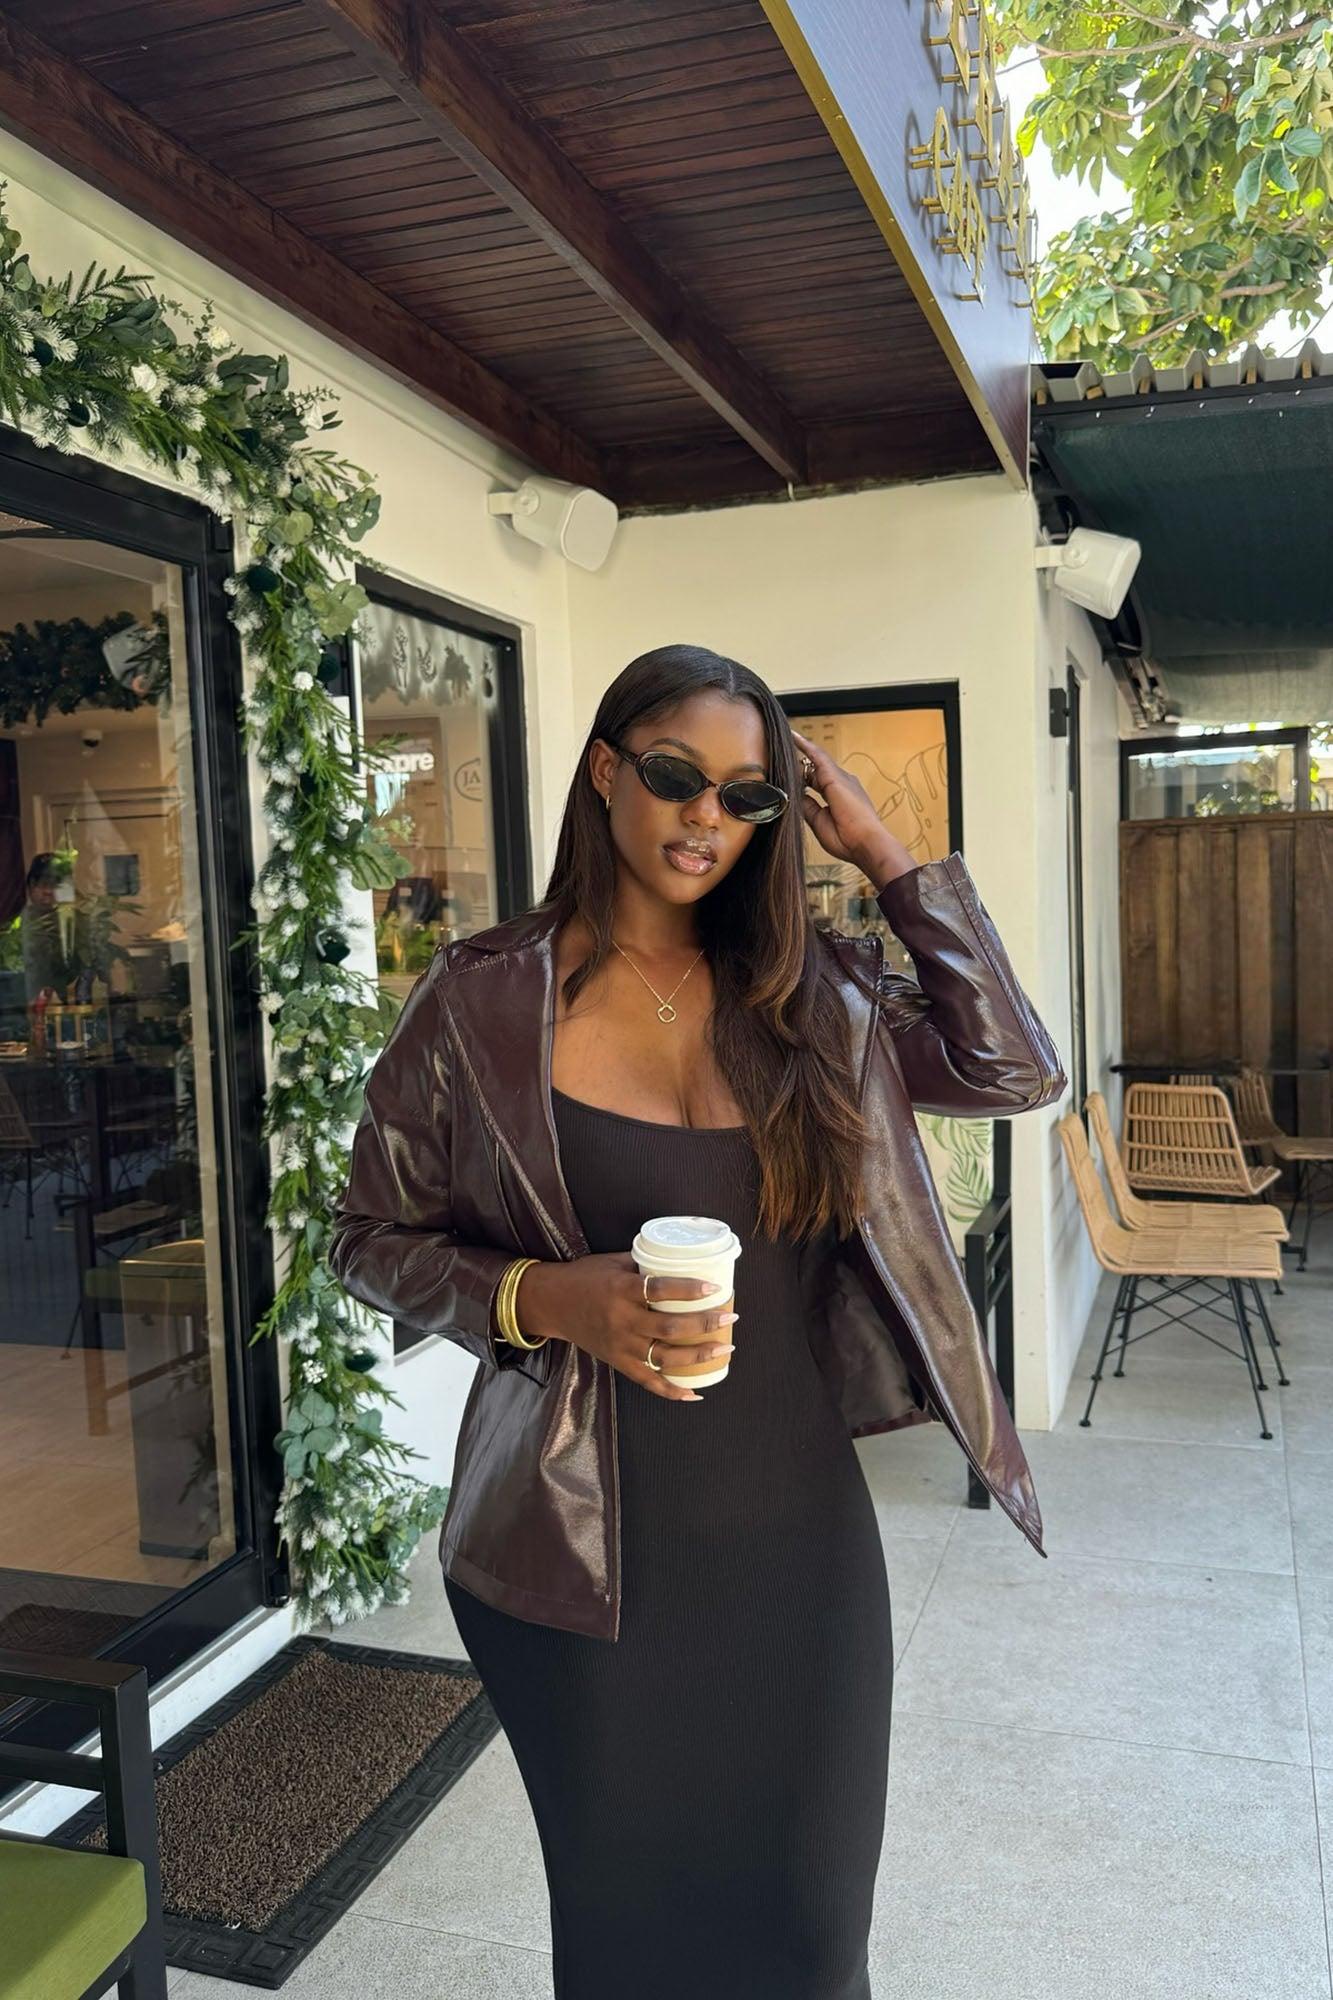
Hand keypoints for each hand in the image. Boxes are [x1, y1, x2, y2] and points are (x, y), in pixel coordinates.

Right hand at [515, 1254, 737, 1402]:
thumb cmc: (585, 1277)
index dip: (689, 1290)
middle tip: (729, 1317)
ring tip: (724, 1348)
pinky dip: (672, 1390)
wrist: (552, 1303)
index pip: (660, 1289)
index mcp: (621, 1289)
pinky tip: (695, 1392)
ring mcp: (620, 1345)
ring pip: (664, 1357)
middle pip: (669, 1328)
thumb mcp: (613, 1261)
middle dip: (704, 1324)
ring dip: (698, 1355)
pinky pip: (648, 1381)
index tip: (714, 1287)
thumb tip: (682, 1259)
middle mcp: (622, 1320)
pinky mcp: (617, 1362)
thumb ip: (645, 1263)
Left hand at [791, 727, 915, 884]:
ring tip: (784, 741)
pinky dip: (805, 746)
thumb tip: (794, 794)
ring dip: (800, 755)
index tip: (790, 777)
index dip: (802, 779)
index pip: (816, 783)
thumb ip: (807, 806)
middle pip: (815, 771)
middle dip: (800, 768)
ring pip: (815, 763)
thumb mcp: (818, 821)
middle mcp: (842, 783)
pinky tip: (793, 737)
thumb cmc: (846, 839)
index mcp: (838, 796)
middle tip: (779, 759)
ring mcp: (840, 778)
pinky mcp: (835, 776)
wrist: (865, 842)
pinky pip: (817, 756)